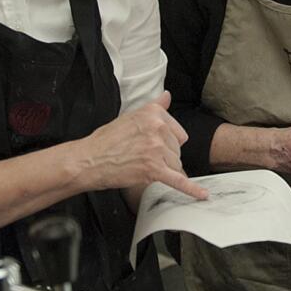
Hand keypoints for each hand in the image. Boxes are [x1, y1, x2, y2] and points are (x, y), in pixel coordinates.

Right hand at [78, 92, 206, 199]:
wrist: (88, 160)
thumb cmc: (106, 140)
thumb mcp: (130, 116)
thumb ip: (154, 106)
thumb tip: (167, 96)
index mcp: (154, 113)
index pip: (177, 131)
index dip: (166, 141)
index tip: (150, 145)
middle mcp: (158, 128)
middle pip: (178, 148)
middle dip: (164, 155)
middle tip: (141, 156)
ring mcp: (157, 149)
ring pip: (176, 163)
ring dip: (164, 168)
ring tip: (142, 165)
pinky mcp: (154, 169)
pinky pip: (179, 180)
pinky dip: (191, 190)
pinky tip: (202, 195)